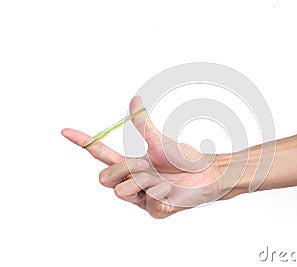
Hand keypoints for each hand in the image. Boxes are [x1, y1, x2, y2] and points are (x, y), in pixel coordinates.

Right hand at [62, 96, 236, 217]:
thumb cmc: (185, 158)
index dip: (84, 143)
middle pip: (104, 179)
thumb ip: (143, 124)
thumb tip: (134, 98)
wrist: (209, 173)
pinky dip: (163, 191)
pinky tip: (173, 190)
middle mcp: (133, 183)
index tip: (65, 130)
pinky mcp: (156, 212)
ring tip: (162, 178)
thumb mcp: (160, 141)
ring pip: (121, 191)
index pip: (102, 155)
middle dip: (123, 168)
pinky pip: (150, 201)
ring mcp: (143, 199)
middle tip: (146, 165)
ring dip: (144, 179)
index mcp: (131, 166)